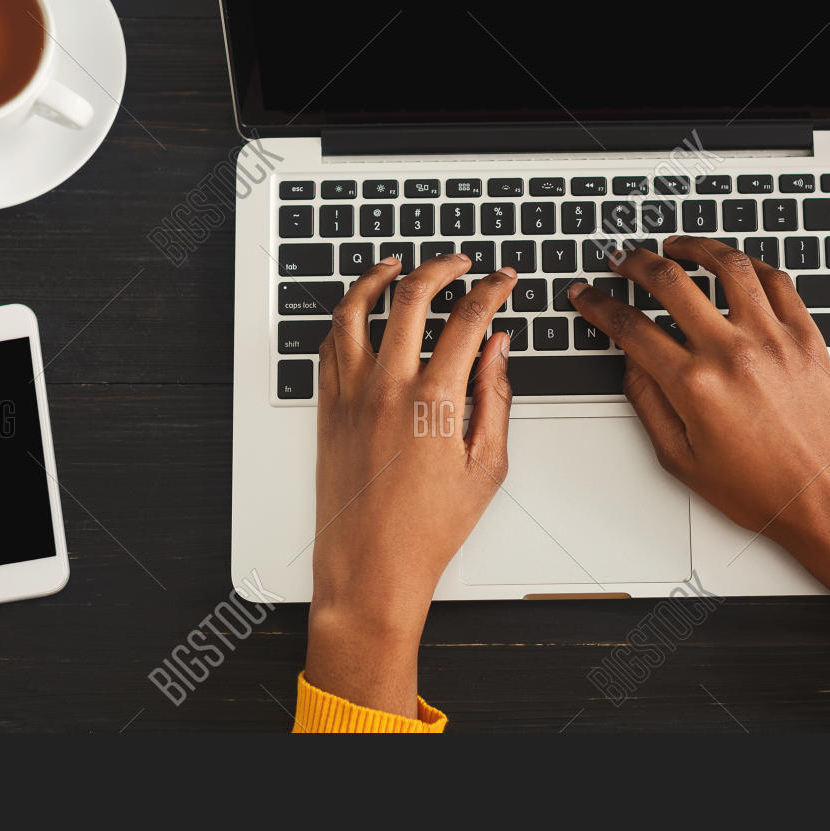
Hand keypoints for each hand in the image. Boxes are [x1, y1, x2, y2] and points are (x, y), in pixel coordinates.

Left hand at [305, 254, 517, 715]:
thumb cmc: (428, 530)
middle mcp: (387, 388)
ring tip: (397, 265)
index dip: (491, 289)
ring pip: (355, 309)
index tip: (502, 280)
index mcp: (434, 401)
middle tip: (460, 263)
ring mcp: (350, 395)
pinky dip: (345, 317)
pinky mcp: (327, 408)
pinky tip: (360, 312)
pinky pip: (329, 345)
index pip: (468, 319)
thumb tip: (499, 348)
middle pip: (410, 296)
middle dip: (441, 267)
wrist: (370, 568)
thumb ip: (496, 397)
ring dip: (378, 277)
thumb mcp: (487, 466)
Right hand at [568, 236, 829, 614]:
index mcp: (695, 386)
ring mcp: (772, 339)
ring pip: (727, 267)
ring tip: (675, 245)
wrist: (826, 497)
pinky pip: (776, 281)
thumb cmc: (760, 488)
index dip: (598, 305)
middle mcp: (733, 353)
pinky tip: (733, 265)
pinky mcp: (805, 336)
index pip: (631, 327)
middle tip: (622, 260)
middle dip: (635, 264)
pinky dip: (749, 265)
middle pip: (670, 283)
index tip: (587, 294)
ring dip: (693, 247)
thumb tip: (631, 362)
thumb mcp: (680, 459)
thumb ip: (648, 404)